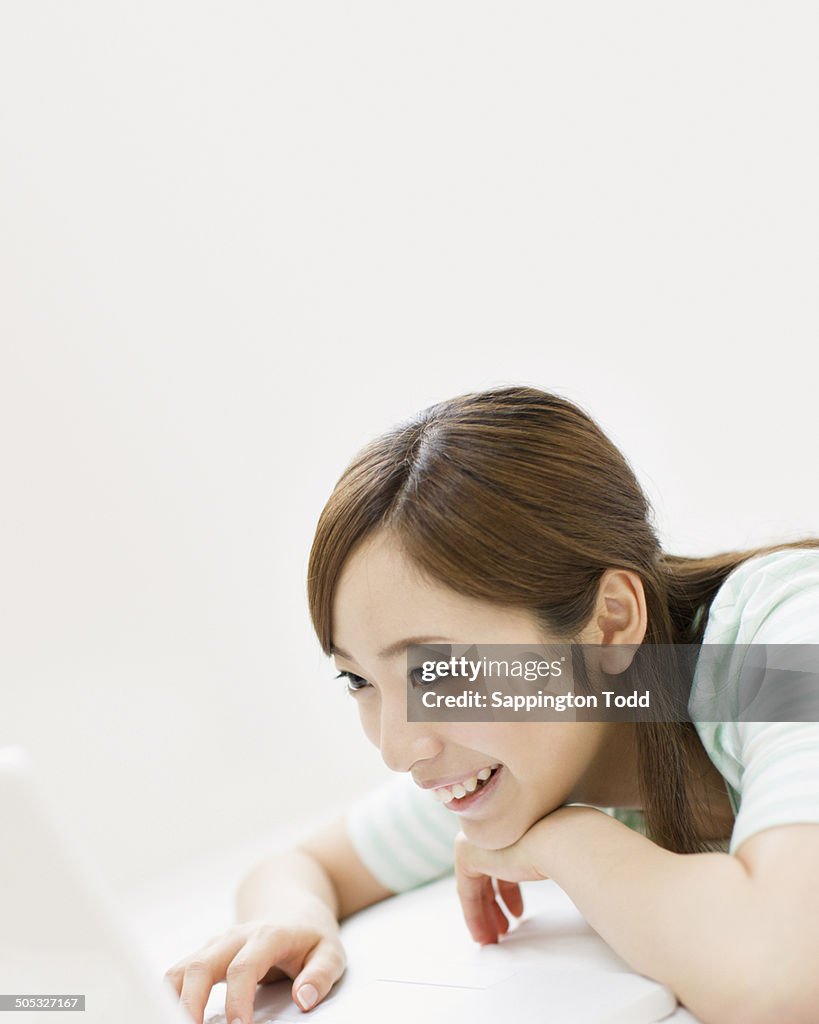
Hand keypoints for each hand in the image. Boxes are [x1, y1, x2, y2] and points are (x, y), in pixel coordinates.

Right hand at [163, 903, 345, 1023]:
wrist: (292, 906)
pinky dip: (170, 997)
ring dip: (173, 1001)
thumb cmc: (311, 934)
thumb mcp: (330, 951)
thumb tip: (304, 998)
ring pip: (182, 969)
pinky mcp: (206, 955)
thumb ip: (321, 974)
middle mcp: (235, 937)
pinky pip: (178, 975)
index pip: (244, 966)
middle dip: (191, 1004)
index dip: (237, 999)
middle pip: (201, 966)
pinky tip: (173, 1016)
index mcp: (267, 935)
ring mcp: (217, 945)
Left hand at [453, 819, 551, 945]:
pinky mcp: (466, 855)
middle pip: (487, 879)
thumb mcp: (548, 857)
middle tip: (504, 930)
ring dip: (485, 916)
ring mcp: (474, 840)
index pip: (503, 866)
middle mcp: (487, 833)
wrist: (552, 840)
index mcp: (508, 830)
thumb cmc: (559, 847)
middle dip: (494, 908)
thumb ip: (541, 866)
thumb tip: (565, 881)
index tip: (516, 915)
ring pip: (476, 888)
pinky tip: (484, 936)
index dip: (508, 895)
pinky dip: (474, 916)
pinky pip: (467, 893)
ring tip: (496, 939)